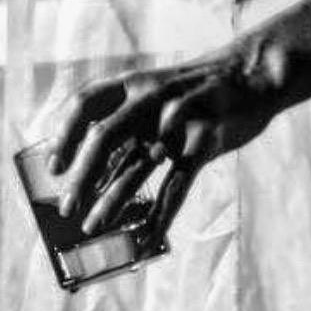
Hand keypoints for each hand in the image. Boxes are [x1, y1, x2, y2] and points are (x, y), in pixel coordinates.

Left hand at [45, 47, 284, 241]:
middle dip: (82, 175)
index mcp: (137, 82)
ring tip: (93, 227)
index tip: (54, 167)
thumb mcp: (162, 93)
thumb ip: (132, 125)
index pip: (86, 102)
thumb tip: (94, 176)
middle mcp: (154, 97)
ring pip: (138, 165)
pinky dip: (159, 215)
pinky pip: (177, 184)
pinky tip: (147, 237)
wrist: (256, 73)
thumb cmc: (201, 90)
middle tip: (67, 208)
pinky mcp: (206, 140)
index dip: (64, 135)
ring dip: (112, 200)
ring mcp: (181, 119)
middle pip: (105, 136)